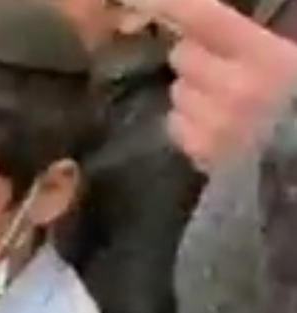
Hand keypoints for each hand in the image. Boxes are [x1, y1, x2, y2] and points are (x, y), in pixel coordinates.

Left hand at [149, 0, 296, 170]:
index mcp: (266, 58)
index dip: (173, 3)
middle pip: (182, 55)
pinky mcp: (201, 153)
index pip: (203, 18)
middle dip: (196, 57)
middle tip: (219, 66)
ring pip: (177, 90)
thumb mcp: (288, 62)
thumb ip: (248, 41)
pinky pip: (175, 123)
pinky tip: (215, 127)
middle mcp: (234, 89)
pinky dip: (189, 122)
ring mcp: (214, 124)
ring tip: (222, 102)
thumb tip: (202, 29)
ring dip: (193, 91)